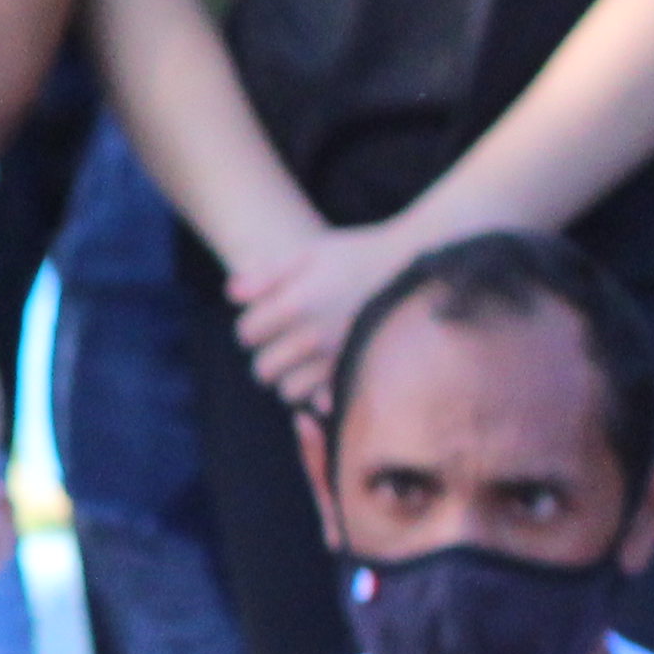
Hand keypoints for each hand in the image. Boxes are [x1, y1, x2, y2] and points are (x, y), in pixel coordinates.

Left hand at [229, 215, 437, 411]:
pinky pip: (325, 400)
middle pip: (263, 369)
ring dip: (291, 379)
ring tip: (303, 362)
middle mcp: (316, 337)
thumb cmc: (361, 254)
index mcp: (297, 305)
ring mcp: (341, 358)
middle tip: (284, 344)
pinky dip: (319, 394)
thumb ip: (267, 274)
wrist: (422, 262)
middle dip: (268, 356)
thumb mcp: (311, 253)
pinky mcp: (364, 371)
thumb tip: (231, 295)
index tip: (268, 319)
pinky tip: (324, 375)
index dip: (252, 327)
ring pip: (290, 392)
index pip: (247, 335)